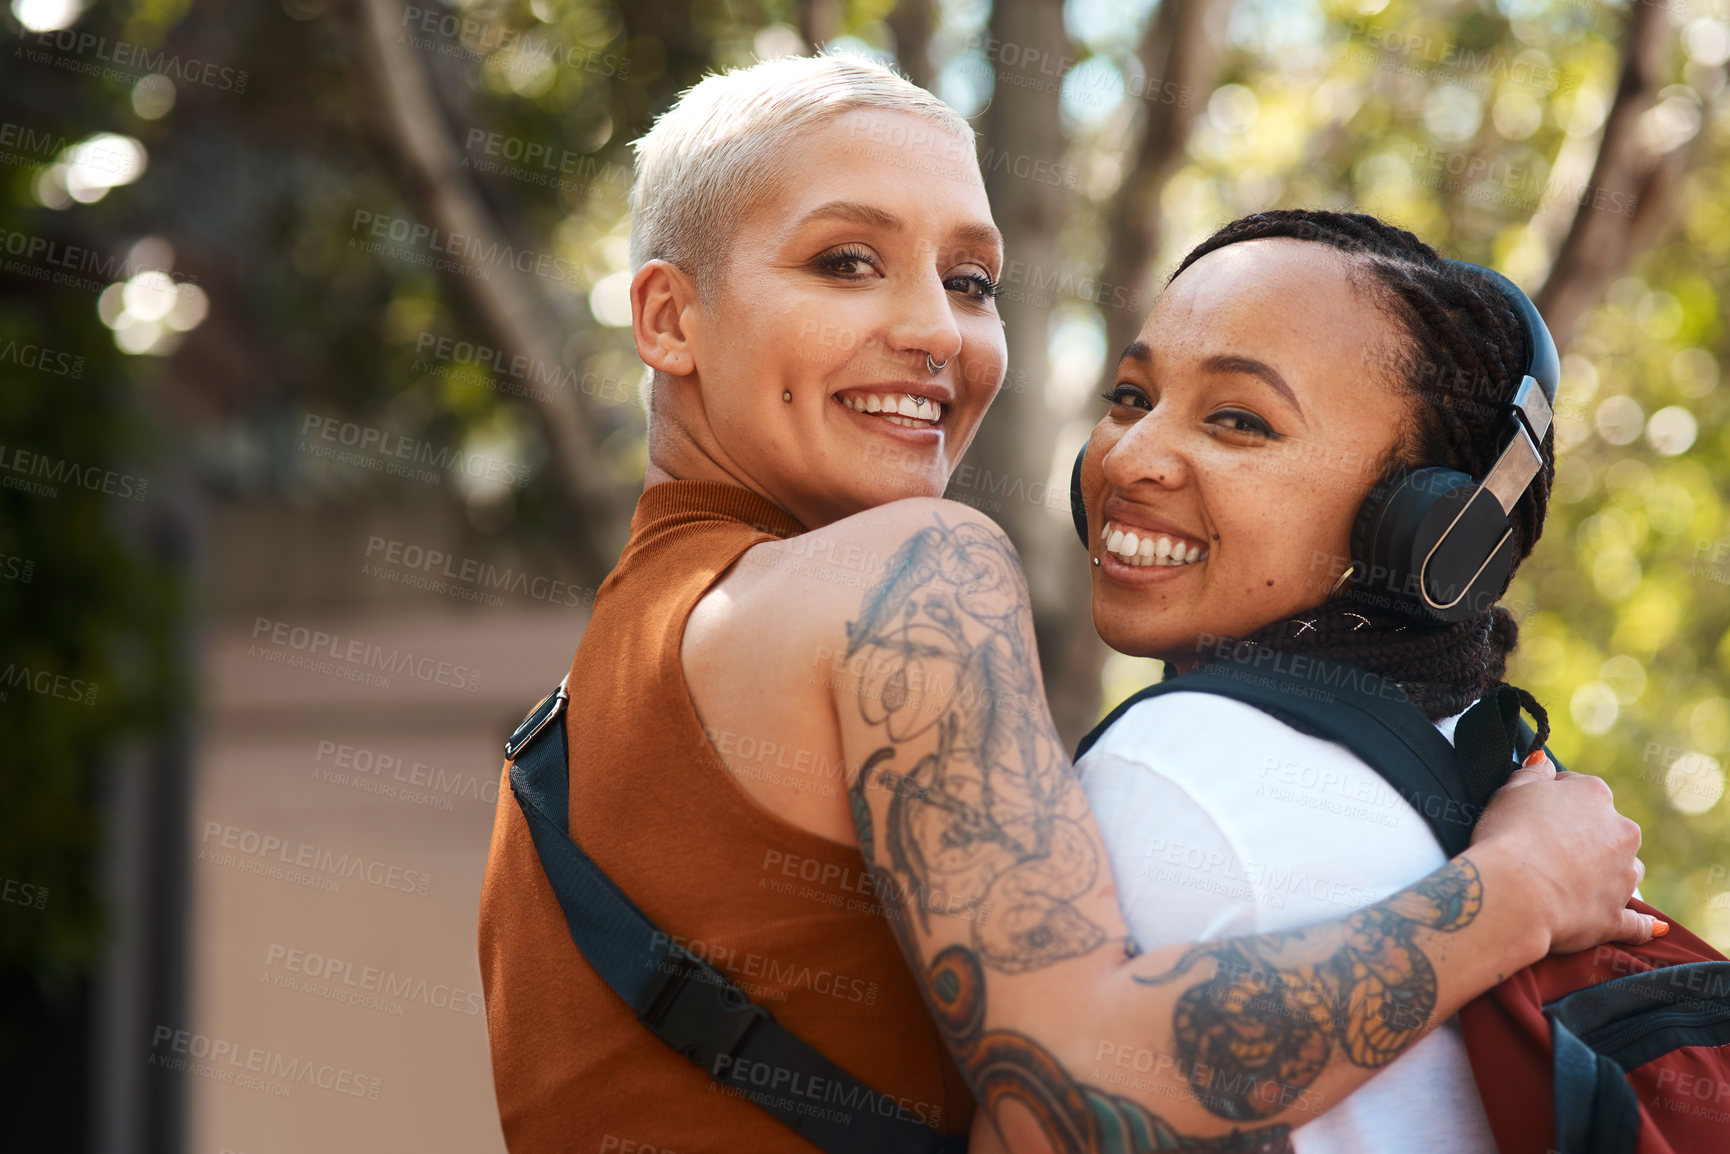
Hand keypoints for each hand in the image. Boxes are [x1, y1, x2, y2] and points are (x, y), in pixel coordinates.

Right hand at [1470, 752, 1654, 954]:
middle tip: (1545, 849)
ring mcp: (1623, 876)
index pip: (1578, 789)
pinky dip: (1642, 925)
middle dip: (1583, 837)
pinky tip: (1651, 928)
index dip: (1552, 801)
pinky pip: (1636, 922)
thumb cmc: (1508, 836)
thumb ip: (1531, 773)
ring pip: (1623, 869)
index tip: (1532, 814)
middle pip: (1606, 829)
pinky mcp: (1616, 916)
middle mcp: (1621, 831)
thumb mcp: (1510, 791)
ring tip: (1569, 885)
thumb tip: (1543, 761)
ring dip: (1606, 874)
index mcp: (1594, 795)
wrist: (1514, 892)